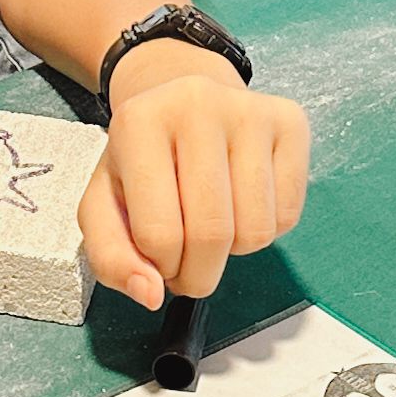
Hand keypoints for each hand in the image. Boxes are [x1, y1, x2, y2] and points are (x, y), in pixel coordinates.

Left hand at [80, 47, 309, 308]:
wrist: (182, 101)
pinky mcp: (290, 122)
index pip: (159, 234)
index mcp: (138, 122)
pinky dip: (265, 229)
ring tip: (213, 225)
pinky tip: (242, 204)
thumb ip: (111, 257)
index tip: (159, 260)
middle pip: (212, 234)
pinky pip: (287, 215)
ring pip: (256, 230)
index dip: (161, 267)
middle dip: (200, 274)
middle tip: (189, 265)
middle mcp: (197, 105)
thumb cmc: (142, 161)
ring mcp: (250, 110)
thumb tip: (151, 295)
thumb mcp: (104, 204)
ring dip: (234, 251)